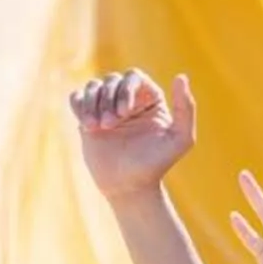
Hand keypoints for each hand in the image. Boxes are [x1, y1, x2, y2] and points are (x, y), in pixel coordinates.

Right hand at [68, 68, 195, 204]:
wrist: (128, 187)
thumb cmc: (156, 165)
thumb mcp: (180, 139)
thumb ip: (186, 108)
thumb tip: (181, 76)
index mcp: (149, 98)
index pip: (134, 77)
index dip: (126, 90)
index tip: (123, 112)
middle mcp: (127, 99)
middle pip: (112, 80)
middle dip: (108, 99)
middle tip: (110, 125)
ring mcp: (106, 107)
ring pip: (92, 86)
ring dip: (92, 103)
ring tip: (95, 127)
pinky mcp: (88, 117)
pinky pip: (77, 97)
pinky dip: (79, 106)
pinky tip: (86, 125)